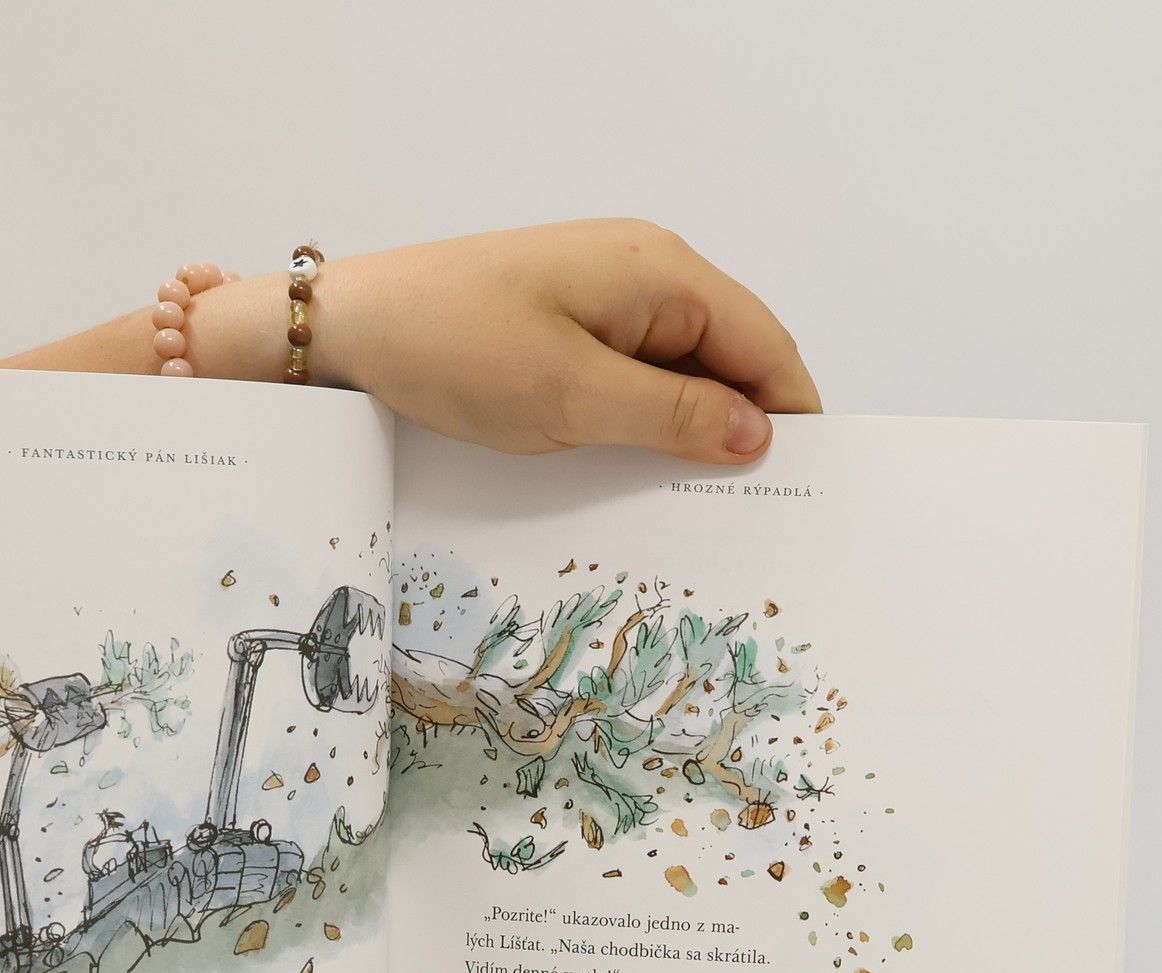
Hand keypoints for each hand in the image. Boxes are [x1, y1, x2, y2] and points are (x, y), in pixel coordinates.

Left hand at [313, 220, 820, 462]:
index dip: (793, 411)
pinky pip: (633, 374)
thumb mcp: (573, 396)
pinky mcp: (568, 323)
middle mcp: (645, 273)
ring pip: (680, 371)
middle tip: (756, 511)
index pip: (764, 342)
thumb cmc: (455, 347)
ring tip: (699, 501)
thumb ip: (673, 415)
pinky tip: (640, 468)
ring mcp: (604, 297)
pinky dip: (646, 419)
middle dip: (744, 426)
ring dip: (691, 429)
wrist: (350, 328)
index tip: (811, 482)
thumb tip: (757, 433)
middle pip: (729, 356)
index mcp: (661, 272)